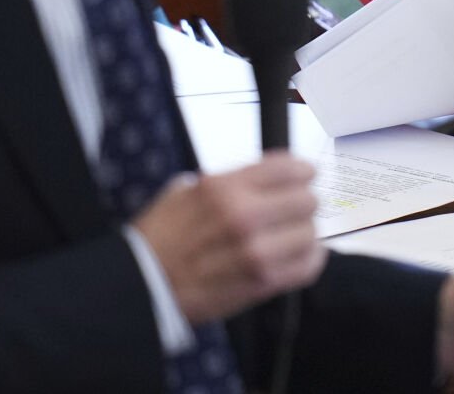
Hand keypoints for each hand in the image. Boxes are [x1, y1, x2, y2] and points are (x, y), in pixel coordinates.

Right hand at [133, 155, 326, 323]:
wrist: (142, 286)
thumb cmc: (160, 239)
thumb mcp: (184, 191)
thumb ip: (226, 181)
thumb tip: (262, 178)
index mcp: (223, 187)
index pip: (287, 168)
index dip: (302, 171)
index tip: (304, 176)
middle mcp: (243, 215)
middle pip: (306, 199)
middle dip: (302, 203)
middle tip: (294, 210)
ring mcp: (255, 251)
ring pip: (309, 233)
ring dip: (304, 234)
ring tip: (293, 236)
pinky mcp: (261, 283)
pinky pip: (307, 266)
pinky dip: (310, 259)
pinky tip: (300, 255)